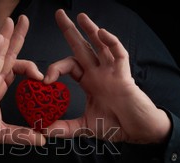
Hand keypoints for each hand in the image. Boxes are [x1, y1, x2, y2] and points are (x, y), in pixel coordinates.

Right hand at [0, 15, 44, 155]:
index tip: (41, 75)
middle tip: (24, 19)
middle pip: (5, 55)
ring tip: (12, 21)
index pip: (14, 69)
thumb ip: (22, 135)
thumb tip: (42, 139)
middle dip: (15, 37)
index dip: (27, 66)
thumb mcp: (2, 135)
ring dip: (3, 37)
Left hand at [43, 10, 170, 143]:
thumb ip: (63, 128)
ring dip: (91, 30)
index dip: (55, 68)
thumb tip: (42, 130)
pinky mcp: (124, 75)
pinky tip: (101, 33)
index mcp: (88, 82)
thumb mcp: (83, 127)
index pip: (69, 65)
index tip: (45, 79)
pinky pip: (119, 54)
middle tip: (59, 14)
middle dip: (70, 31)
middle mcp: (99, 73)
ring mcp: (111, 72)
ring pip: (100, 45)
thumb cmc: (114, 125)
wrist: (136, 131)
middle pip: (82, 47)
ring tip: (80, 16)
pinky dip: (111, 42)